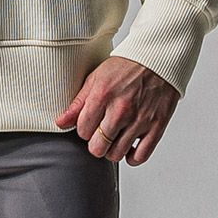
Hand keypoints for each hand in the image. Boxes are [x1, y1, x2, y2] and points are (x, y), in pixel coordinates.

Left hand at [54, 56, 180, 165]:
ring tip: (113, 138)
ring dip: (112, 150)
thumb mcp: (96, 78)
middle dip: (95, 143)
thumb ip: (78, 103)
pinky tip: (129, 146)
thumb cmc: (125, 67)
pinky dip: (132, 157)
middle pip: (98, 147)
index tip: (88, 124)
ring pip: (117, 154)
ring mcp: (140, 120)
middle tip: (99, 134)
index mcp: (103, 95)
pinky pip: (140, 156)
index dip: (83, 129)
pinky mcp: (156, 127)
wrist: (156, 60)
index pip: (82, 130)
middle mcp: (121, 110)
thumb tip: (60, 123)